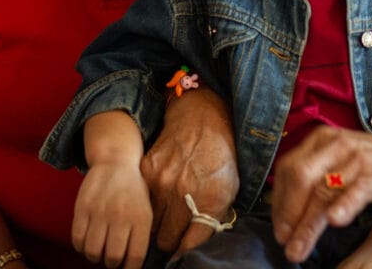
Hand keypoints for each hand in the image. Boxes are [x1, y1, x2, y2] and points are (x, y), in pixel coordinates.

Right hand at [72, 159, 152, 267]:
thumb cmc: (134, 190)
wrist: (115, 161)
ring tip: (100, 250)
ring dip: (95, 256)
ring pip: (92, 251)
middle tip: (112, 259)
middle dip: (112, 264)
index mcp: (141, 217)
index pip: (135, 257)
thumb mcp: (147, 209)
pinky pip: (77, 239)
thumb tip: (134, 263)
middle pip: (112, 257)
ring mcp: (100, 211)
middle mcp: (121, 215)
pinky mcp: (82, 207)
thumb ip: (142, 235)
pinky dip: (81, 246)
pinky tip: (88, 240)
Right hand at [141, 88, 238, 253]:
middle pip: (164, 238)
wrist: (201, 120)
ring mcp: (161, 182)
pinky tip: (159, 193)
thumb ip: (212, 220)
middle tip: (172, 232)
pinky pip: (143, 200)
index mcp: (208, 201)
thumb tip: (190, 245)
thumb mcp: (228, 190)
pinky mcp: (147, 171)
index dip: (182, 251)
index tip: (179, 251)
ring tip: (165, 214)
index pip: (187, 244)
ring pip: (150, 222)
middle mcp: (182, 194)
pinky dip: (149, 201)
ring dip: (156, 222)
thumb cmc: (219, 157)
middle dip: (168, 239)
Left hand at [270, 126, 371, 262]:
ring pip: (323, 192)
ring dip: (307, 226)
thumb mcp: (341, 159)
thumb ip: (316, 175)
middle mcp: (337, 145)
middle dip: (287, 214)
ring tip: (297, 250)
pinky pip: (356, 191)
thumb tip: (285, 207)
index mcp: (323, 138)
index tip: (279, 227)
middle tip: (284, 240)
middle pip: (301, 179)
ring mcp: (358, 160)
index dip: (279, 201)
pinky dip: (344, 206)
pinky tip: (334, 221)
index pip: (289, 168)